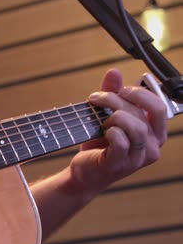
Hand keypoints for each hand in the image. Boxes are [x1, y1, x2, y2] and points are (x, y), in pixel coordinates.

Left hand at [68, 69, 167, 194]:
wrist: (83, 171)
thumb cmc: (99, 145)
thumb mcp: (105, 116)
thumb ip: (112, 94)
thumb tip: (114, 71)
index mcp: (154, 133)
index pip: (160, 106)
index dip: (139, 93)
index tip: (119, 90)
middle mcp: (151, 146)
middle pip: (145, 112)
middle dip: (120, 99)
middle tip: (99, 98)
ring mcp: (137, 158)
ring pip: (135, 126)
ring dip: (113, 115)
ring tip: (99, 119)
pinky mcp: (120, 164)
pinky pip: (120, 141)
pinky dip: (110, 131)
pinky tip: (102, 131)